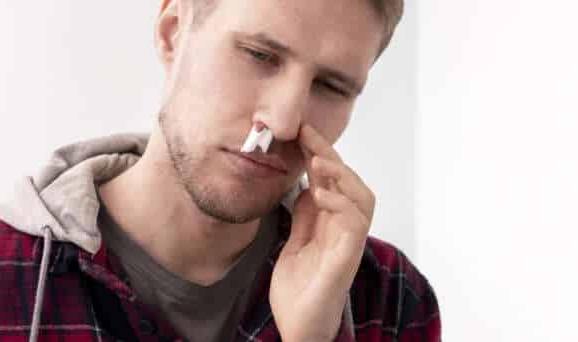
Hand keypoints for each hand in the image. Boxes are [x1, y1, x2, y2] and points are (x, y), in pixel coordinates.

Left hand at [269, 124, 375, 341]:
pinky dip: (340, 205)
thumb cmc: (299, 289)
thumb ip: (305, 216)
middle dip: (330, 154)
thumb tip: (306, 184)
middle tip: (307, 134)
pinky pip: (354, 225)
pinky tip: (320, 195)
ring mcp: (348, 243)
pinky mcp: (347, 259)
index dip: (320, 153)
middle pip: (350, 183)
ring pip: (362, 198)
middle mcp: (345, 229)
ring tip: (317, 161)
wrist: (298, 326)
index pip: (331, 180)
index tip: (301, 130)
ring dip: (341, 176)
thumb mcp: (296, 242)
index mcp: (331, 223)